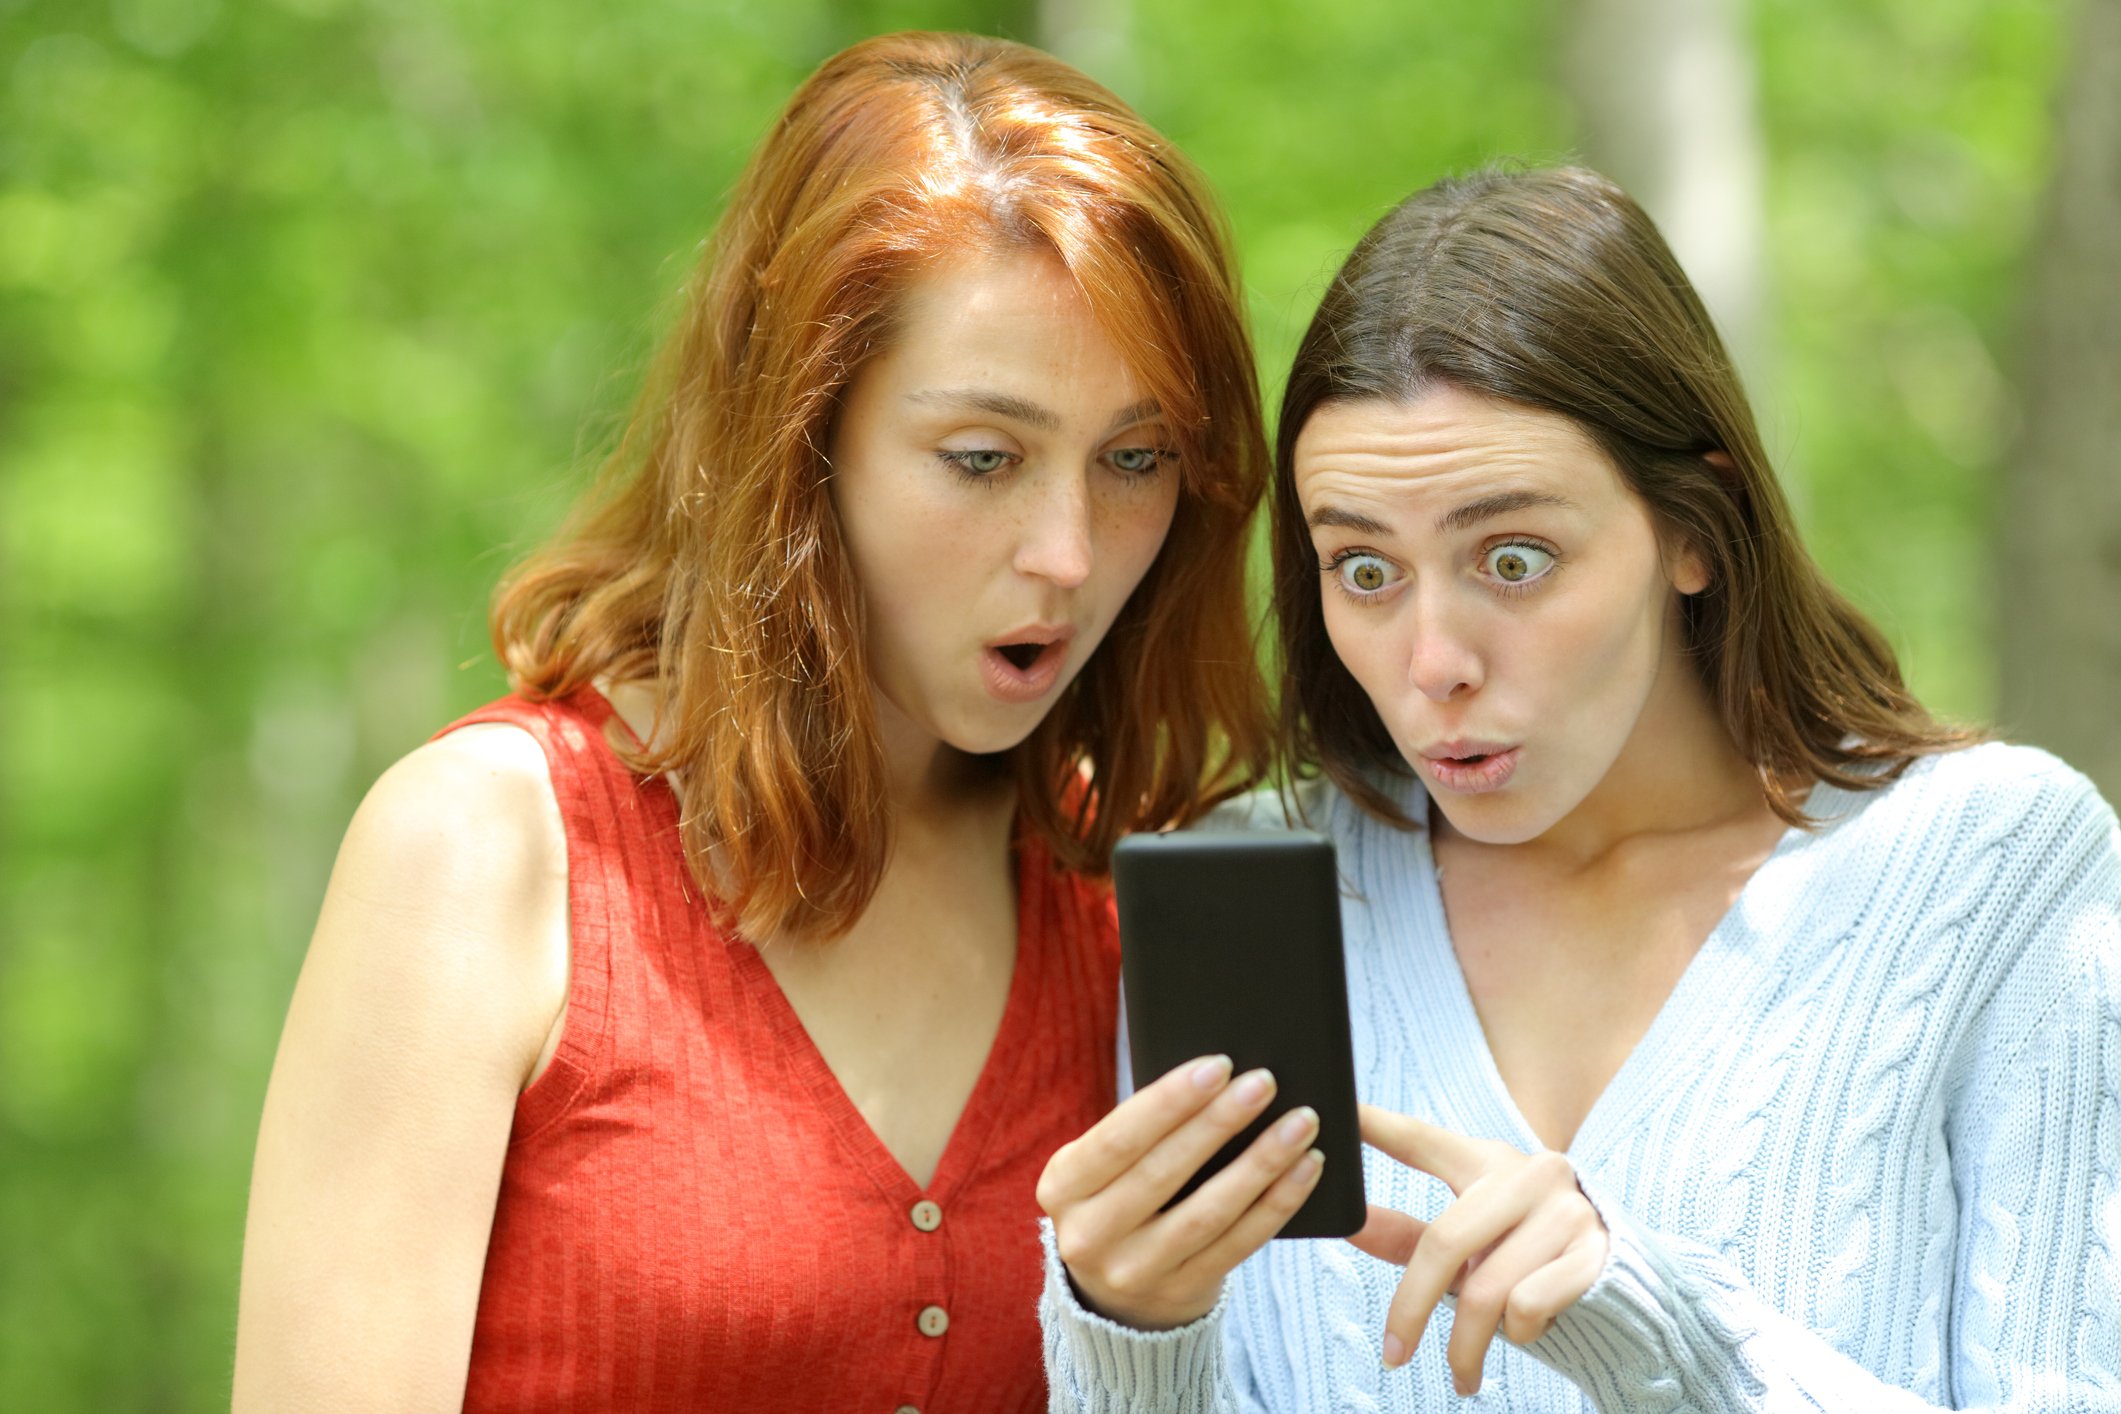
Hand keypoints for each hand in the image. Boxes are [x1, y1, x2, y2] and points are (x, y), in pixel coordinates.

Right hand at [1036, 1055, 1326, 1330]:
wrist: (1114, 1295)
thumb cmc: (1119, 1197)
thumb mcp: (1101, 1167)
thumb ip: (1142, 1131)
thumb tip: (1218, 1077)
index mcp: (1063, 1186)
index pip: (1119, 1137)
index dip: (1170, 1100)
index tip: (1218, 1064)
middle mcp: (1089, 1234)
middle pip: (1164, 1171)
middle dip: (1219, 1121)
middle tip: (1264, 1082)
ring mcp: (1134, 1271)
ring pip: (1207, 1212)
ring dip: (1260, 1164)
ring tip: (1300, 1124)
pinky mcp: (1181, 1293)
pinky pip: (1238, 1244)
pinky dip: (1277, 1204)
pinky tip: (1305, 1169)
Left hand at [1348, 1104, 1607, 1394]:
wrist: (1623, 1289)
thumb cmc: (1526, 1259)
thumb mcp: (1470, 1243)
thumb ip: (1410, 1235)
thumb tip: (1350, 1226)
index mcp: (1488, 1162)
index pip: (1423, 1141)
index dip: (1380, 1126)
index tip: (1341, 1112)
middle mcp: (1530, 1174)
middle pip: (1444, 1241)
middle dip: (1410, 1308)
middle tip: (1392, 1355)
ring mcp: (1566, 1211)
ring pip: (1486, 1289)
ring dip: (1466, 1343)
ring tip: (1463, 1371)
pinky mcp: (1595, 1253)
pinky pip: (1527, 1306)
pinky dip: (1517, 1334)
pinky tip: (1524, 1332)